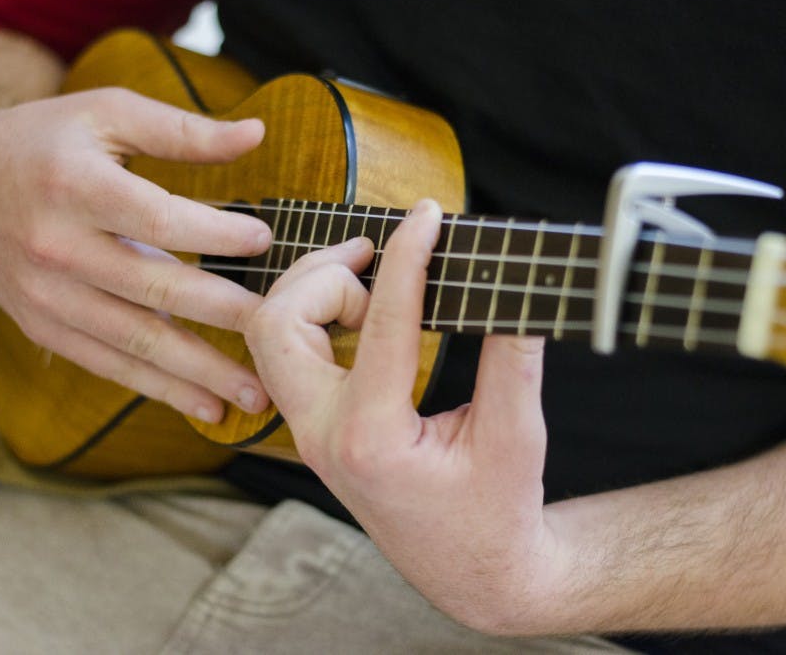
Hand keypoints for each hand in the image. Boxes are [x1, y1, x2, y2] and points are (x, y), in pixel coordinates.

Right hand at [0, 88, 271, 421]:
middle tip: (278, 338)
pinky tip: (203, 405)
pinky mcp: (43, 326)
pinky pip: (108, 364)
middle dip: (225, 318)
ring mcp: (47, 295)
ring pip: (135, 342)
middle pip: (154, 289)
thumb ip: (180, 130)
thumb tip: (257, 134)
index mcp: (72, 186)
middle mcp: (55, 246)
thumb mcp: (106, 113)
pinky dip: (158, 388)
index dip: (215, 233)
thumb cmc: (45, 140)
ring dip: (199, 374)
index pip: (157, 218)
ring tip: (253, 396)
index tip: (264, 240)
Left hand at [245, 200, 565, 632]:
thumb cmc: (495, 514)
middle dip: (323, 273)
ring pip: (269, 335)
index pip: (379, 320)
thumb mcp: (517, 438)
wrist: (471, 570)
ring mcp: (309, 433)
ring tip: (371, 281)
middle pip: (277, 321)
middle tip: (377, 257)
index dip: (407, 256)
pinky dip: (312, 318)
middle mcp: (323, 433)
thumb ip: (514, 360)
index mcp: (371, 437)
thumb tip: (516, 288)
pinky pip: (286, 356)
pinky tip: (360, 312)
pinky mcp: (314, 429)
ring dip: (311, 293)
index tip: (429, 215)